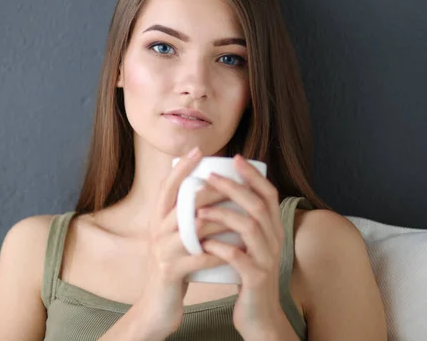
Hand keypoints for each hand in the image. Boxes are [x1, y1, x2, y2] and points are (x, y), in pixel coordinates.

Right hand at [136, 146, 233, 336]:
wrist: (157, 304)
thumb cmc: (173, 265)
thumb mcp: (173, 237)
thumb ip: (182, 216)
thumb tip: (202, 187)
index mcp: (157, 219)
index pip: (167, 187)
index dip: (182, 167)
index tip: (199, 149)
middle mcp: (157, 230)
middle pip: (184, 203)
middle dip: (211, 191)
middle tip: (233, 183)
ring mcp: (163, 250)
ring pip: (196, 228)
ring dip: (221, 220)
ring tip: (243, 214)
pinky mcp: (171, 271)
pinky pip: (201, 257)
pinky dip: (222, 252)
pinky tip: (238, 249)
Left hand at [198, 154, 287, 339]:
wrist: (259, 316)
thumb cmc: (249, 274)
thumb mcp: (252, 245)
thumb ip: (244, 222)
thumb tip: (222, 191)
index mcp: (273, 229)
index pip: (269, 194)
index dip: (253, 175)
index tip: (235, 158)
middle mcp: (275, 241)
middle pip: (258, 206)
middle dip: (234, 187)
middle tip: (210, 176)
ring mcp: (267, 260)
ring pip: (250, 227)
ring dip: (223, 214)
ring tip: (198, 209)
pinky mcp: (256, 279)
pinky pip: (238, 257)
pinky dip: (219, 247)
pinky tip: (204, 242)